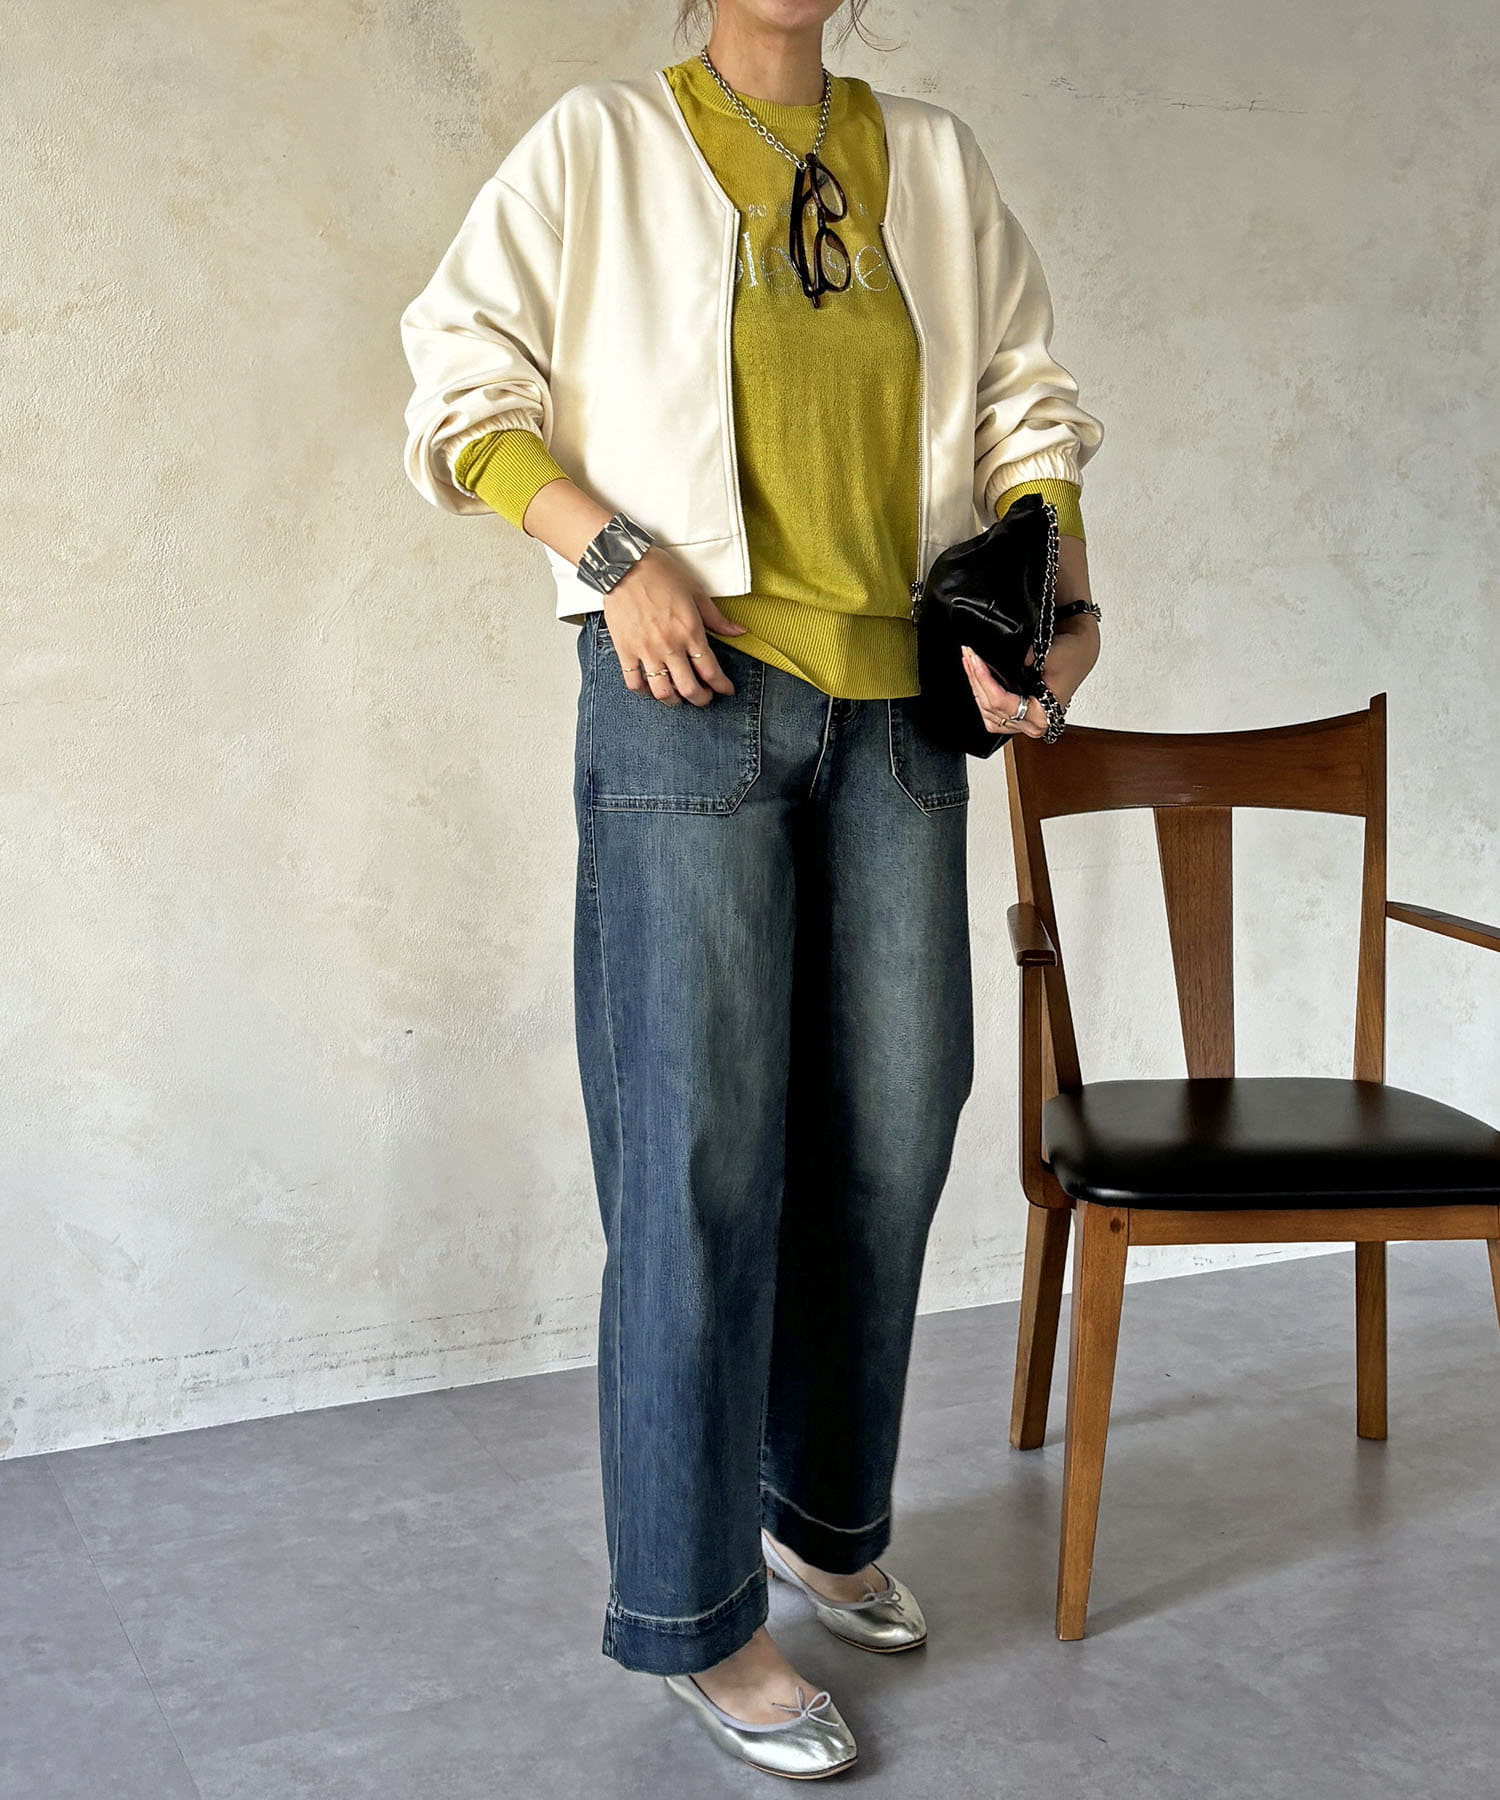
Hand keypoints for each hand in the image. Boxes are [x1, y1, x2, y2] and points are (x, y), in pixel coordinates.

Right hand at [600, 548, 749, 705]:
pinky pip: (634, 682)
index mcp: (690, 632)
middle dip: (701, 699)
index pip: (711, 671)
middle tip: (704, 697)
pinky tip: (649, 687)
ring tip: (677, 696)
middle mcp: (670, 646)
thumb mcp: (696, 592)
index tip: (726, 689)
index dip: (722, 686)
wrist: (624, 565)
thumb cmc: (660, 574)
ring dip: (673, 700)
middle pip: (689, 689)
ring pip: (662, 692)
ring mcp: (646, 651)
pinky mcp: (625, 650)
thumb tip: (739, 632)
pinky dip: (643, 691)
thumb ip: (717, 618)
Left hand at [961, 615, 1098, 740]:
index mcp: (1042, 716)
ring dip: (976, 688)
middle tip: (967, 655)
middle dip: (975, 680)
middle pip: (991, 709)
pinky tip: (976, 677)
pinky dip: (982, 695)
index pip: (1001, 703)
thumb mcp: (1048, 654)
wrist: (1081, 649)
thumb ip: (1019, 661)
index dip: (983, 680)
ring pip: (988, 713)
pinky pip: (993, 712)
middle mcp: (1033, 724)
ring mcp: (1025, 722)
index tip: (974, 659)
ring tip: (969, 664)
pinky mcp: (1019, 714)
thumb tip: (994, 660)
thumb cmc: (1073, 654)